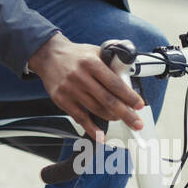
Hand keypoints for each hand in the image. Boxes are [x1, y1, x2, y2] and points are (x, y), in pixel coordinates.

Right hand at [27, 33, 146, 143]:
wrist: (47, 55)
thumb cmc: (75, 55)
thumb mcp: (95, 52)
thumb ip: (111, 65)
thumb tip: (128, 81)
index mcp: (91, 63)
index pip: (114, 83)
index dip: (129, 96)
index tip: (139, 105)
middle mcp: (80, 76)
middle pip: (107, 100)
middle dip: (126, 114)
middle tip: (137, 123)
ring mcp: (70, 89)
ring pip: (96, 110)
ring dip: (111, 118)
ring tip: (119, 118)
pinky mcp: (61, 100)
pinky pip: (80, 118)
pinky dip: (92, 129)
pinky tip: (101, 135)